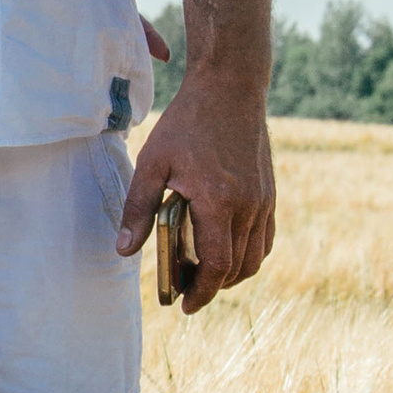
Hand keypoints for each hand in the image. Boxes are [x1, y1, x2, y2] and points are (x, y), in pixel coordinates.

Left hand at [115, 65, 274, 310]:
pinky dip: (247, 253)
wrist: (231, 86)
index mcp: (220, 203)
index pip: (215, 267)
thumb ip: (139, 209)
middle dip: (211, 287)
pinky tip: (223, 248)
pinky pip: (264, 238)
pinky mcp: (269, 192)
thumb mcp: (153, 162)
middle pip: (237, 269)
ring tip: (200, 271)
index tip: (184, 306)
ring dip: (230, 273)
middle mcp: (249, 207)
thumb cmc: (188, 122)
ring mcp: (264, 200)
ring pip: (255, 257)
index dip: (200, 293)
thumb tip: (124, 249)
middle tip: (184, 287)